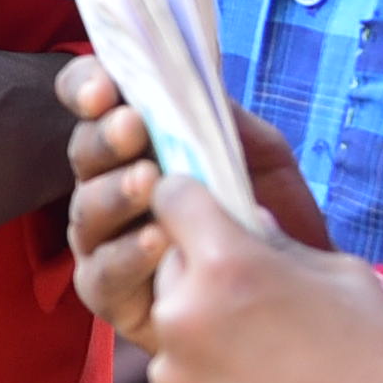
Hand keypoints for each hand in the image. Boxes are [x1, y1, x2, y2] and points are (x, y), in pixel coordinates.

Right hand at [61, 53, 329, 322]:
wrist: (299, 296)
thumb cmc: (272, 219)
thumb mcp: (261, 157)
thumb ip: (228, 121)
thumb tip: (197, 87)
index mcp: (135, 146)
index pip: (92, 104)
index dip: (86, 87)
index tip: (106, 86)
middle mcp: (110, 189)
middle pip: (84, 155)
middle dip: (104, 138)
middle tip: (132, 127)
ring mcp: (106, 243)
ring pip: (86, 213)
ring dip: (113, 194)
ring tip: (147, 182)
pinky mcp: (113, 296)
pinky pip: (103, 275)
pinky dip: (127, 256)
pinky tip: (157, 240)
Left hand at [109, 180, 382, 382]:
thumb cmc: (378, 355)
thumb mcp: (339, 273)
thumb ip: (278, 242)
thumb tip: (246, 221)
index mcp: (224, 264)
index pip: (171, 197)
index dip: (188, 198)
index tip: (203, 210)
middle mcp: (183, 316)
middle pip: (168, 268)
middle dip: (201, 272)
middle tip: (254, 297)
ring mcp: (175, 378)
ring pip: (173, 333)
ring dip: (203, 334)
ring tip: (268, 359)